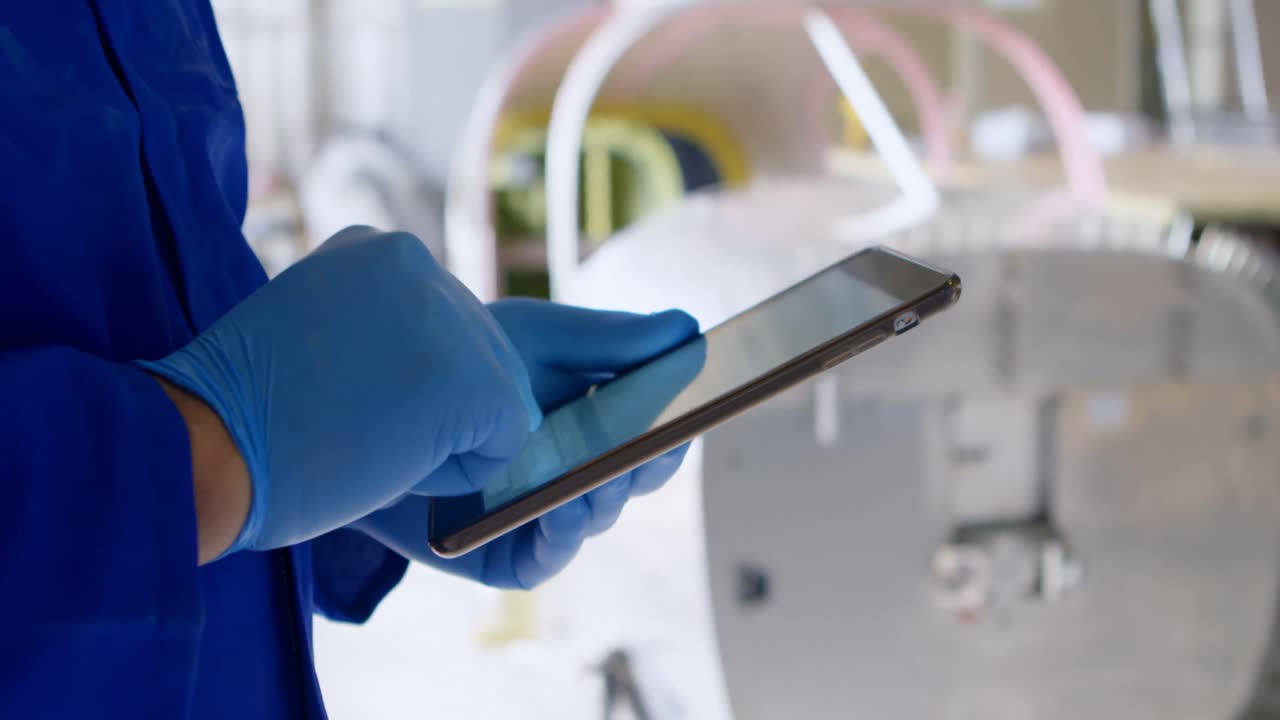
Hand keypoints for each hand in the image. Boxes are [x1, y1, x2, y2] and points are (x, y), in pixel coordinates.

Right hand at [139, 226, 540, 554]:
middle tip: (347, 420)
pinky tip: (385, 458)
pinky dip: (452, 473)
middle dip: (431, 409)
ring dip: (438, 440)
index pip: (440, 327)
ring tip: (359, 434)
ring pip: (495, 401)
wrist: (199, 446)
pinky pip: (504, 444)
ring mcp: (451, 317)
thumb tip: (435, 361)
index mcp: (378, 248)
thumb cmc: (236, 414)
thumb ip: (378, 327)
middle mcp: (420, 263)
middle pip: (480, 357)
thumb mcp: (314, 334)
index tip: (335, 392)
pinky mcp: (475, 380)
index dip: (400, 380)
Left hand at [353, 299, 699, 588]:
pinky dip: (560, 536)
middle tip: (657, 446)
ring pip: (594, 519)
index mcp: (592, 424)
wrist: (367, 396)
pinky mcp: (500, 553)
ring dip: (606, 498)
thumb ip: (609, 339)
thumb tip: (687, 329)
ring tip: (603, 473)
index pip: (651, 437)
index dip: (675, 433)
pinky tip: (560, 507)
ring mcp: (536, 514)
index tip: (691, 417)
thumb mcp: (538, 339)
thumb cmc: (461, 362)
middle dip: (648, 467)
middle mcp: (571, 473)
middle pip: (632, 483)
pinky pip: (544, 558)